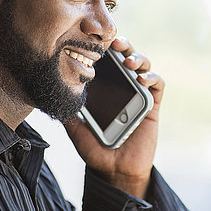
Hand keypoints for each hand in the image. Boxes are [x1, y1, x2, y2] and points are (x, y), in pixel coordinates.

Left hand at [64, 36, 163, 198]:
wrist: (113, 170)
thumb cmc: (94, 147)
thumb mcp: (75, 125)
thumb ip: (67, 107)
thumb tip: (53, 90)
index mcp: (106, 85)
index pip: (107, 59)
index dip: (104, 47)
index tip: (96, 40)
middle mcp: (123, 84)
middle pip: (126, 55)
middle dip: (123, 44)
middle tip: (115, 42)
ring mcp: (139, 93)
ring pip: (143, 65)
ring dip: (138, 58)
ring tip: (128, 62)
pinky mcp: (152, 104)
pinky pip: (157, 84)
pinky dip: (151, 77)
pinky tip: (142, 79)